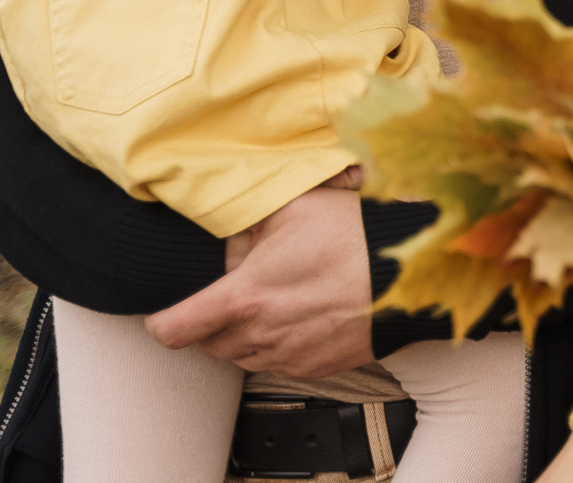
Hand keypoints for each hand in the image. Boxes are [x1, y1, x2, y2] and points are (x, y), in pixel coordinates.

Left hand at [145, 188, 376, 375]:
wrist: (412, 273)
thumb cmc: (356, 235)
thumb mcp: (295, 205)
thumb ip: (250, 218)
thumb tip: (230, 234)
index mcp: (244, 297)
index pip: (173, 330)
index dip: (161, 323)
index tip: (166, 316)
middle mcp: (261, 334)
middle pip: (208, 345)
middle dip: (214, 322)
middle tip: (244, 291)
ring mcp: (289, 356)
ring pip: (243, 357)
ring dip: (247, 335)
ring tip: (277, 301)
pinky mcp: (315, 368)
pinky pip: (278, 365)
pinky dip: (279, 345)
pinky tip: (302, 315)